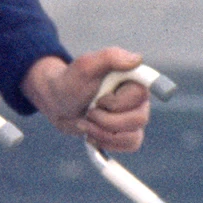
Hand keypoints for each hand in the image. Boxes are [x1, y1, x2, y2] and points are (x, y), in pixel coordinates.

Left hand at [22, 48, 151, 152]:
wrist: (59, 103)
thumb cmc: (71, 81)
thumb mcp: (86, 66)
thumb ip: (110, 57)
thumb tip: (137, 59)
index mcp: (133, 78)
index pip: (143, 93)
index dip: (124, 101)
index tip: (103, 101)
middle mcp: (139, 97)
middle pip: (138, 119)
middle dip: (106, 120)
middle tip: (90, 111)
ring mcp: (135, 116)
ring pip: (133, 136)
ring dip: (104, 133)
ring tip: (88, 122)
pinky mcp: (129, 133)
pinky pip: (130, 145)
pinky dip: (108, 142)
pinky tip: (93, 133)